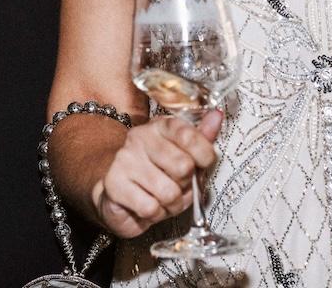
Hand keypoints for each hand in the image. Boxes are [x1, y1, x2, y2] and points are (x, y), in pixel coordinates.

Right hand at [91, 111, 222, 237]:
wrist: (117, 195)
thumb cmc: (156, 175)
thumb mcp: (182, 156)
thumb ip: (200, 138)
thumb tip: (217, 116)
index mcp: (158, 127)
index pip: (188, 134)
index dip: (204, 155)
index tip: (203, 164)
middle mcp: (139, 138)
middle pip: (183, 167)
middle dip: (186, 186)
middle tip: (177, 186)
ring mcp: (124, 160)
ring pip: (168, 192)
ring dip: (171, 205)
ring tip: (162, 199)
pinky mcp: (114, 184)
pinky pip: (150, 208)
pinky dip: (155, 214)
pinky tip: (148, 206)